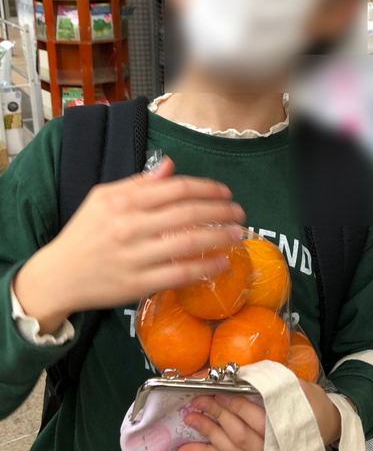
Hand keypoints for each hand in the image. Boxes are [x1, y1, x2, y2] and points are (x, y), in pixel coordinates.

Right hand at [14, 157, 244, 334]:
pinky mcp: (136, 284)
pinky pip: (179, 275)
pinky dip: (205, 268)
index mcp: (122, 201)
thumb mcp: (102, 198)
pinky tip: (222, 263)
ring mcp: (133, 257)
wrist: (57, 276)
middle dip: (220, 212)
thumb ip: (138, 183)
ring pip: (187, 244)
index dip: (206, 189)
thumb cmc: (83, 234)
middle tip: (239, 212)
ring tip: (237, 235)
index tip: (225, 192)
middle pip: (187, 214)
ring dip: (219, 238)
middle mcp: (129, 227)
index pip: (175, 189)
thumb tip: (170, 165)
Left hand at [177, 381, 343, 450]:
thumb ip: (278, 384)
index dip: (234, 405)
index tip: (218, 391)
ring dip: (207, 434)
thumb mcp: (303, 390)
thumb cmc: (316, 408)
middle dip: (216, 415)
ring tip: (190, 417)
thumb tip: (248, 374)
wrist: (331, 435)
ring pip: (230, 450)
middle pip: (239, 435)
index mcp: (288, 431)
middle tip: (198, 399)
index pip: (255, 419)